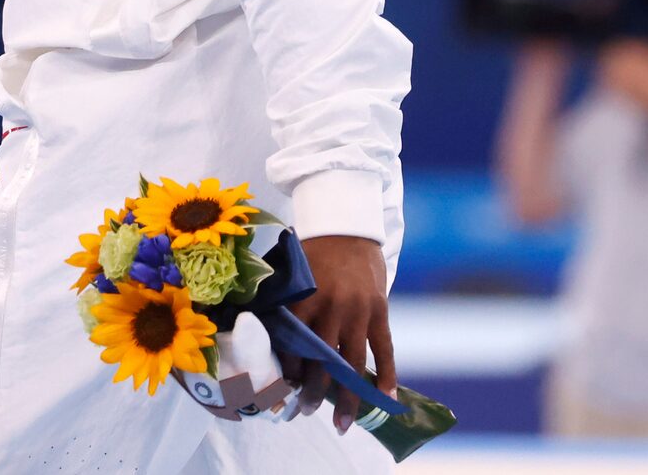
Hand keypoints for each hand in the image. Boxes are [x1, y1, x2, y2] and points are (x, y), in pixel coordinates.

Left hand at [284, 235, 393, 434]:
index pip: (294, 345)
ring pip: (354, 364)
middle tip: (304, 412)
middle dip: (313, 393)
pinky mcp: (380, 309)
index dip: (288, 372)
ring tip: (342, 424)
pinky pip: (384, 349)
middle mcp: (332, 306)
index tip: (282, 391)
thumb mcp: (292, 273)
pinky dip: (387, 375)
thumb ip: (282, 303)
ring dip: (348, 398)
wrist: (346, 223)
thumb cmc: (312, 250)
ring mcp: (359, 309)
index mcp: (305, 297)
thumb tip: (260, 336)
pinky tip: (386, 399)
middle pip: (323, 362)